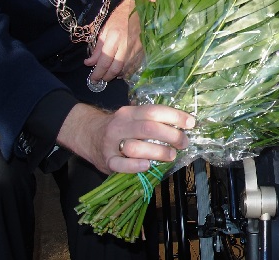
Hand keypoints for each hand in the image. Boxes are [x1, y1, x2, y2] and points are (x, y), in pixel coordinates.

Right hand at [58, 103, 195, 173]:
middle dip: (171, 136)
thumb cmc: (119, 128)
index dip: (175, 116)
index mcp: (130, 112)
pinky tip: (147, 166)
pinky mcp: (107, 161)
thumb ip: (152, 121)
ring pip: (136, 147)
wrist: (88, 134)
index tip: (190, 123)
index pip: (154, 111)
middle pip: (148, 128)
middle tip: (183, 142)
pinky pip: (121, 165)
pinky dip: (136, 166)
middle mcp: (121, 125)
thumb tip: (182, 126)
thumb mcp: (132, 118)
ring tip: (171, 156)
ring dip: (157, 152)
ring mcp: (112, 143)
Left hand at [84, 0, 143, 81]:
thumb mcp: (105, 28)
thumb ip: (98, 47)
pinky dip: (126, 72)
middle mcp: (126, 45)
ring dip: (116, 75)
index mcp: (114, 37)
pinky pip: (134, 67)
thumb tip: (89, 62)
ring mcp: (136, 49)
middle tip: (100, 79)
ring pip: (125, 70)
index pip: (104, 61)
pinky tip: (121, 72)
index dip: (97, 73)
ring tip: (109, 75)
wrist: (141, 8)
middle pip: (115, 68)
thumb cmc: (121, 16)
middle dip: (106, 77)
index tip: (92, 78)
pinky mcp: (143, 51)